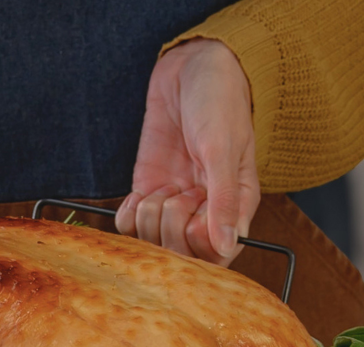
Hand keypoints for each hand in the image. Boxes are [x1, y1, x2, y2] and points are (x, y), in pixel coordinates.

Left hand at [116, 38, 259, 264]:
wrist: (190, 72)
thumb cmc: (219, 105)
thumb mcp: (224, 150)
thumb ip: (225, 200)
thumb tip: (228, 246)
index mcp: (235, 213)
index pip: (214, 257)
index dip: (198, 238)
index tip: (199, 203)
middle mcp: (204, 217)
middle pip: (179, 255)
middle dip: (172, 223)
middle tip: (182, 189)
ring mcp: (173, 209)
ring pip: (151, 242)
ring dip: (151, 213)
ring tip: (167, 184)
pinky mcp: (147, 197)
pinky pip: (128, 227)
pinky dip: (130, 211)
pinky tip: (143, 189)